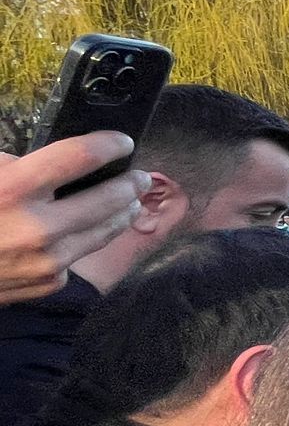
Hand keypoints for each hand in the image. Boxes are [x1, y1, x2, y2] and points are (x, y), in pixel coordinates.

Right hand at [0, 133, 150, 303]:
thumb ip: (17, 166)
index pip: (80, 157)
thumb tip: (65, 162)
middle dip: (129, 183)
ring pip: (106, 229)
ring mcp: (48, 260)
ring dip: (122, 212)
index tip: (121, 142)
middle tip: (138, 176)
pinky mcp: (51, 282)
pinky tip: (90, 230)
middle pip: (109, 197)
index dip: (108, 145)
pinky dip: (86, 240)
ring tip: (129, 202)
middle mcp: (37, 227)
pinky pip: (80, 254)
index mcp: (13, 190)